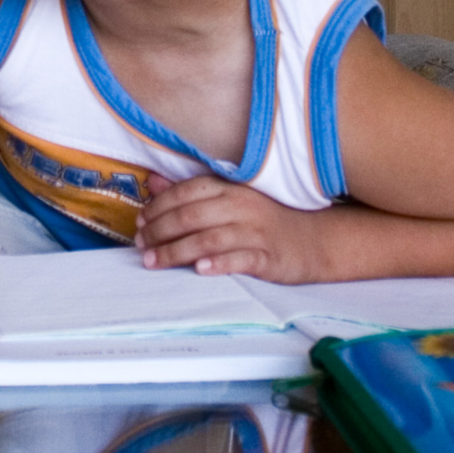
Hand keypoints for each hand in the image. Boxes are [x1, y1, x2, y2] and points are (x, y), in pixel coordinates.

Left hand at [136, 174, 332, 280]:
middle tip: (140, 245)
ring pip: (209, 239)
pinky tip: (199, 269)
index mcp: (230, 188)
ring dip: (176, 251)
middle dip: (159, 231)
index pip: (186, 192)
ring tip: (154, 262)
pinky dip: (218, 263)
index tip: (139, 222)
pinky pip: (240, 259)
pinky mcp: (269, 257)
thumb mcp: (230, 199)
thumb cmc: (264, 219)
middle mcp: (241, 206)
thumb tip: (153, 183)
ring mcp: (256, 232)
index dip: (158, 206)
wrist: (314, 240)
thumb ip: (190, 191)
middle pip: (191, 217)